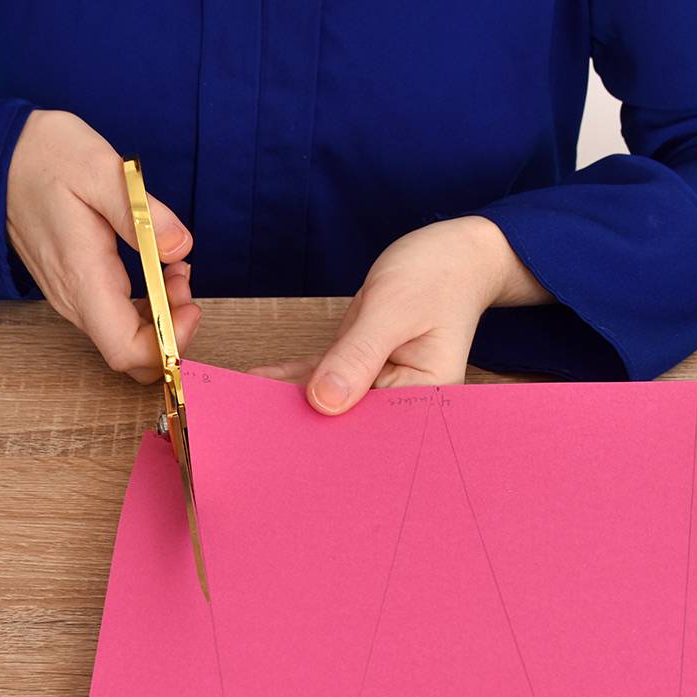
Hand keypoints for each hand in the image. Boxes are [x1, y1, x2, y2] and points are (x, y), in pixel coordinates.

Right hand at [6, 109, 200, 381]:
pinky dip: (147, 307)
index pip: (126, 350)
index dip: (168, 344)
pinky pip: (115, 319)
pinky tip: (158, 272)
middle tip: (185, 280)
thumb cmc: (46, 157)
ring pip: (125, 339)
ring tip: (176, 270)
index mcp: (82, 278)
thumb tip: (179, 247)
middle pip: (131, 354)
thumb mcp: (101, 171)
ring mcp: (71, 297)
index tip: (191, 306)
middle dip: (172, 331)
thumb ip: (143, 214)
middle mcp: (74, 299)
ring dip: (162, 317)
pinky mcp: (73, 288)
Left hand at [251, 216, 549, 413]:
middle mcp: (402, 401)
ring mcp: (378, 385)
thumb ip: (359, 355)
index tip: (281, 442)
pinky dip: (292, 377)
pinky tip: (256, 381)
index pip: (369, 430)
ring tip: (241, 409)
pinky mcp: (360, 366)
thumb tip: (323, 403)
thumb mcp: (394, 310)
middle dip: (302, 427)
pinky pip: (321, 376)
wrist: (455, 254)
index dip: (326, 437)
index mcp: (424, 399)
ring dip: (289, 404)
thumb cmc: (438, 274)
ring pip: (327, 401)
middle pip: (346, 422)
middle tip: (249, 427)